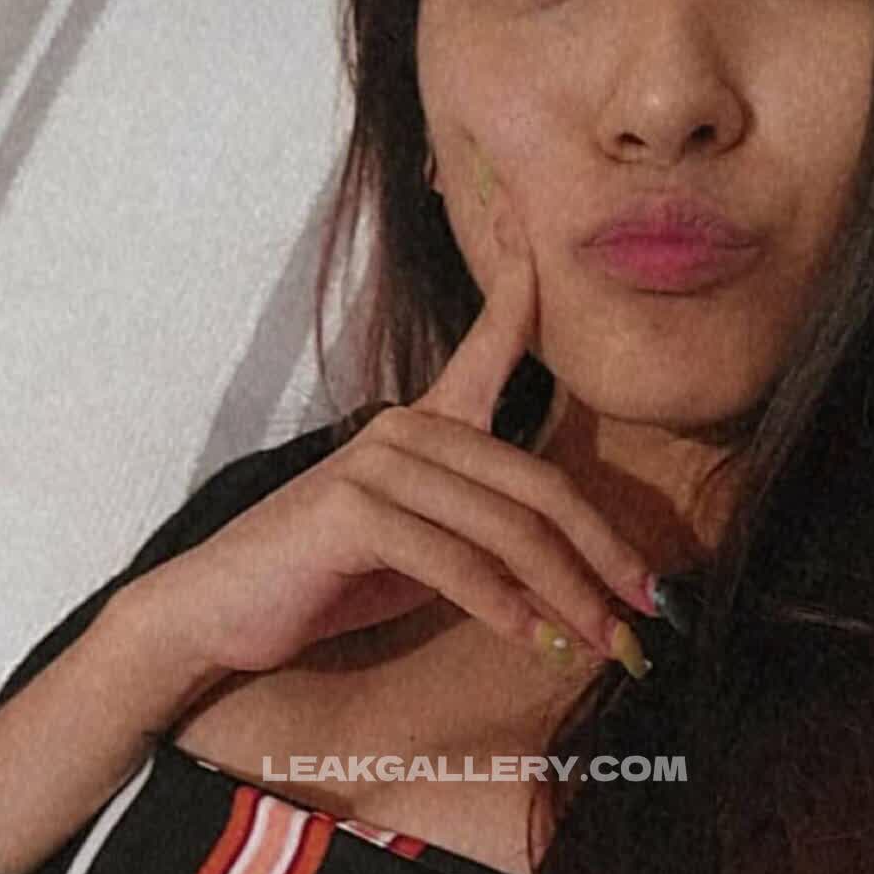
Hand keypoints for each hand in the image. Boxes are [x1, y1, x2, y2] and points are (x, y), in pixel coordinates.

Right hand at [135, 179, 657, 682]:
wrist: (222, 610)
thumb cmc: (326, 580)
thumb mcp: (422, 551)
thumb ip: (486, 540)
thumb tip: (576, 577)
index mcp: (428, 423)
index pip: (492, 342)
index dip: (524, 286)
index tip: (548, 230)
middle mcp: (408, 428)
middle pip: (536, 484)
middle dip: (602, 553)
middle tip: (651, 609)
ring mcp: (377, 462)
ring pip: (505, 528)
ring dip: (565, 595)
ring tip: (606, 643)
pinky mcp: (351, 508)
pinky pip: (453, 559)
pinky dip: (500, 607)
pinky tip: (530, 640)